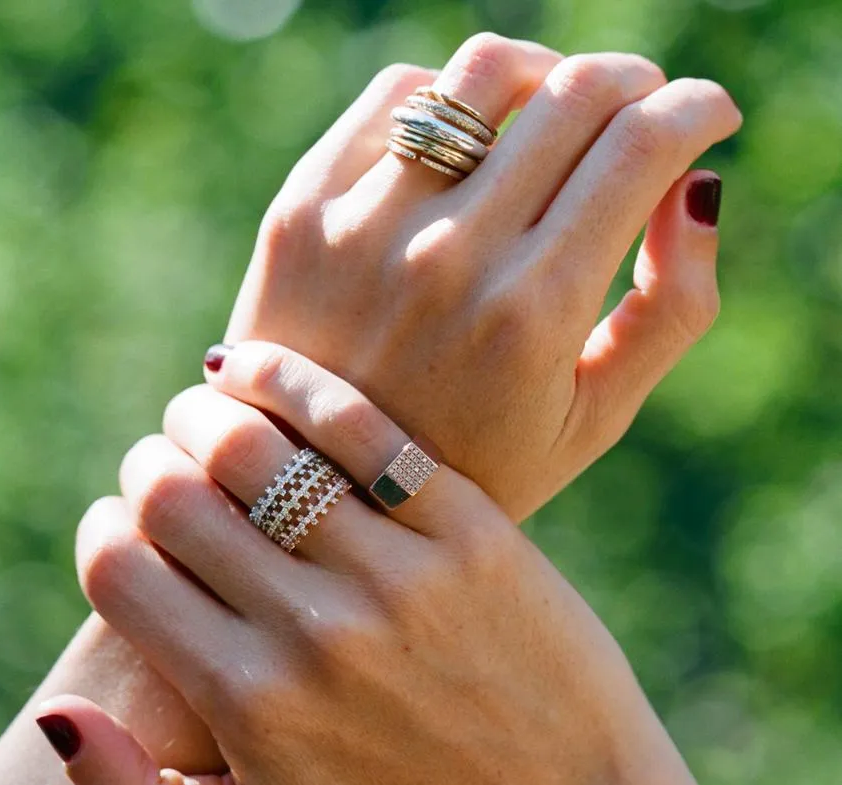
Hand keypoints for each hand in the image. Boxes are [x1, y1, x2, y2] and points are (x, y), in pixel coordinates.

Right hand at [43, 342, 730, 784]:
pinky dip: (296, 382)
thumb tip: (58, 719)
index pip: (121, 572)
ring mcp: (397, 573)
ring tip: (208, 408)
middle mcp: (314, 630)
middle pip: (177, 496)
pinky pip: (363, 428)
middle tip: (164, 458)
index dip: (104, 530)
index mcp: (248, 704)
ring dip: (208, 412)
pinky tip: (263, 370)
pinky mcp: (471, 530)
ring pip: (259, 448)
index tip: (120, 520)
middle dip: (149, 462)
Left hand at [226, 33, 740, 519]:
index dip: (697, 109)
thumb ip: (669, 310)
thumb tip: (698, 189)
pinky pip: (395, 96)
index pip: (641, 148)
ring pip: (485, 72)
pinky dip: (452, 94)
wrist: (323, 483)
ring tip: (559, 109)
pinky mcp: (304, 210)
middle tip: (644, 108)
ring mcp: (365, 225)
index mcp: (533, 312)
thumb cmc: (471, 464)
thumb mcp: (592, 419)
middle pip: (575, 94)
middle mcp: (450, 257)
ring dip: (547, 72)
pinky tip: (470, 134)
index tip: (709, 113)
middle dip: (637, 84)